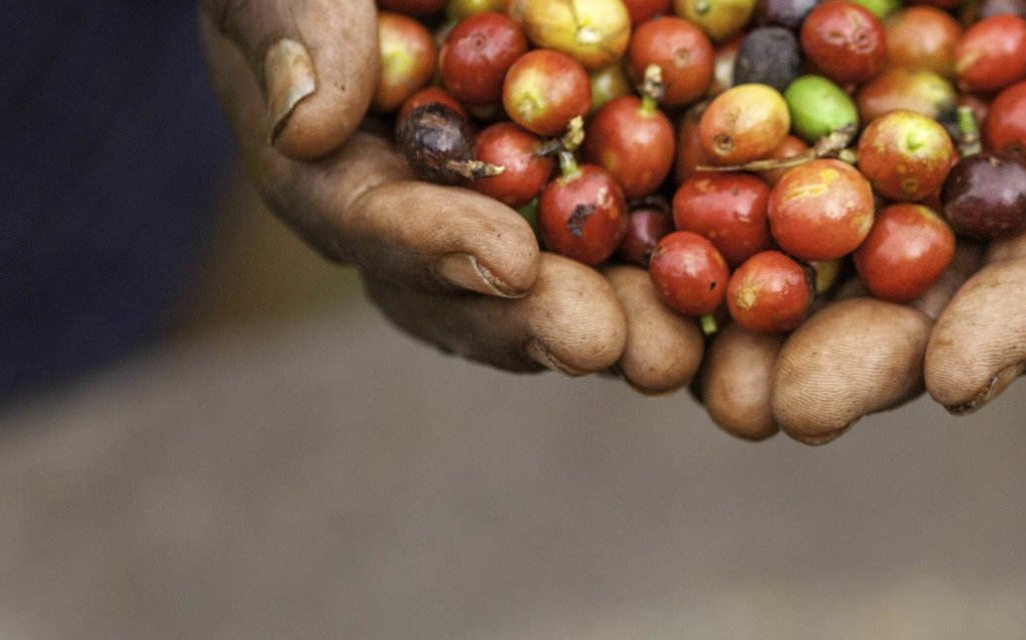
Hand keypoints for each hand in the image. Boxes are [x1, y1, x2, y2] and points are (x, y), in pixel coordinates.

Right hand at [200, 0, 705, 383]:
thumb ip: (298, 26)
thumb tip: (309, 124)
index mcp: (325, 155)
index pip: (366, 216)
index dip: (435, 246)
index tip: (507, 262)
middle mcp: (410, 206)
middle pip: (466, 288)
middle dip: (537, 321)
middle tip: (603, 345)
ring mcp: (496, 203)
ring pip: (547, 286)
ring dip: (613, 322)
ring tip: (675, 355)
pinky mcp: (579, 181)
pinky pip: (623, 236)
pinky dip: (671, 263)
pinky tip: (727, 289)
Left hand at [695, 0, 1025, 441]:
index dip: (1013, 327)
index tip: (957, 380)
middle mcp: (986, 194)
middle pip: (926, 298)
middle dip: (858, 360)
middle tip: (790, 410)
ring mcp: (896, 158)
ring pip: (830, 257)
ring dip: (765, 321)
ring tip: (698, 375)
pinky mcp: (819, 111)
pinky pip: (757, 172)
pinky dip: (704, 220)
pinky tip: (646, 257)